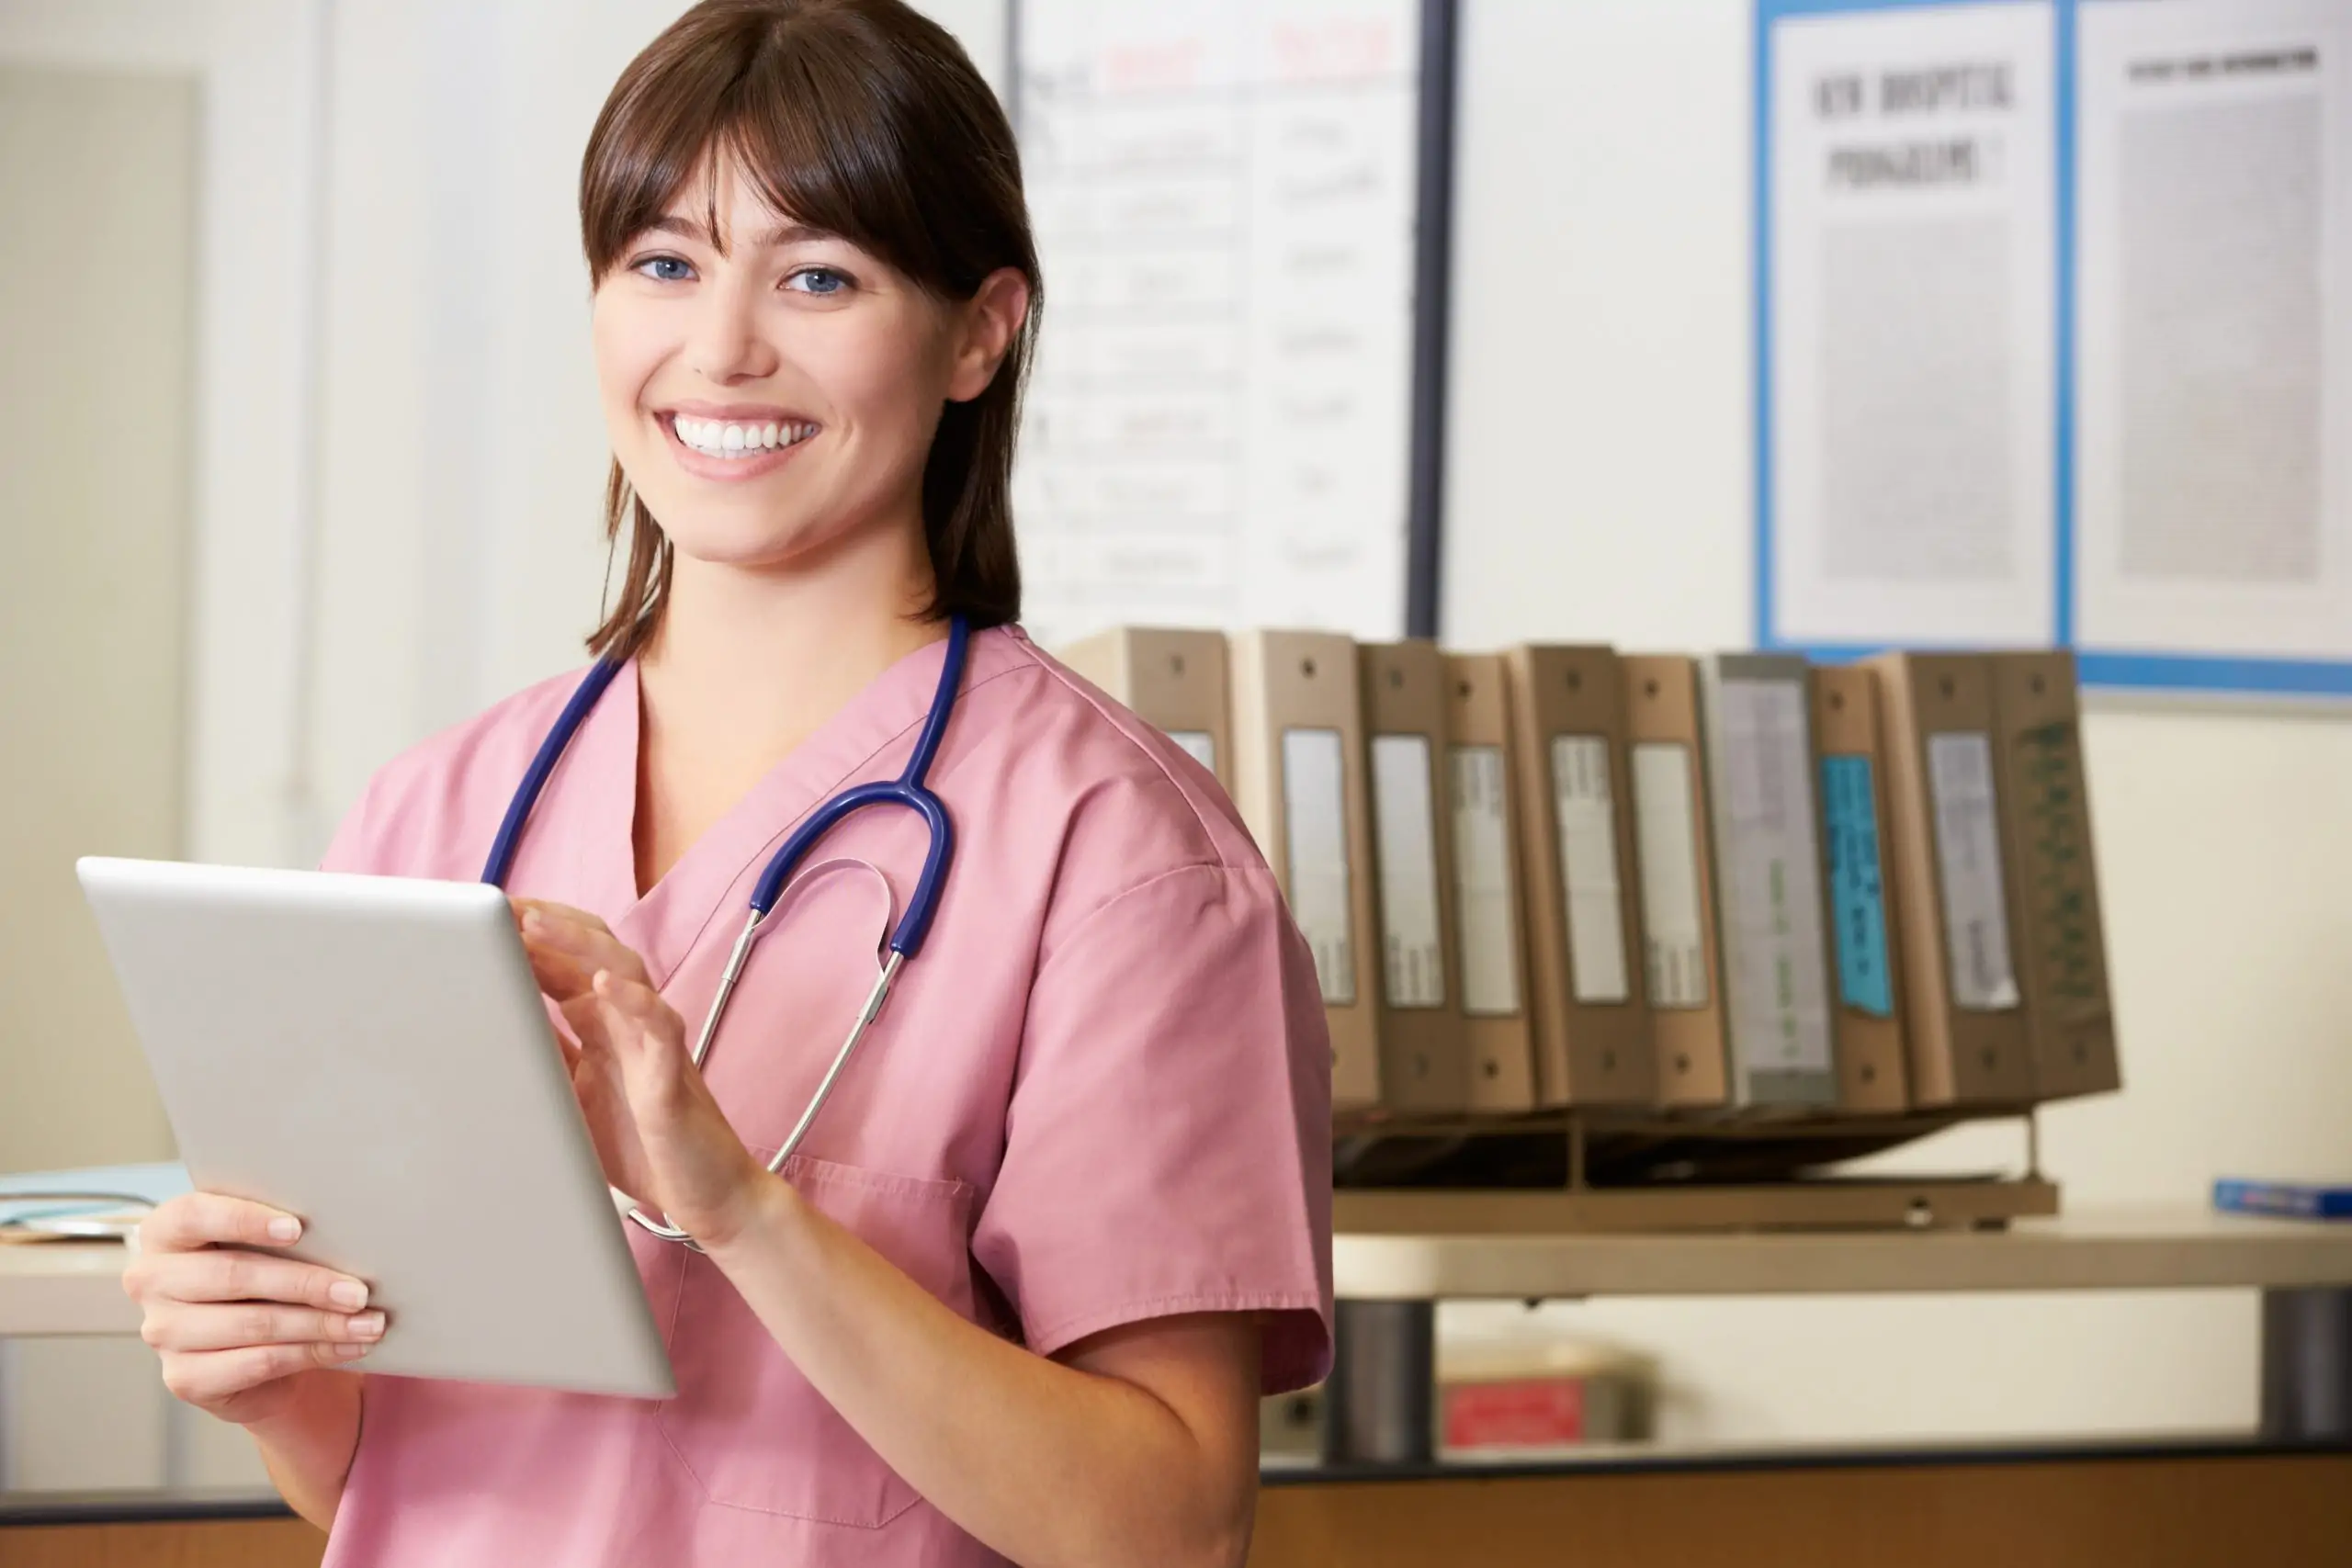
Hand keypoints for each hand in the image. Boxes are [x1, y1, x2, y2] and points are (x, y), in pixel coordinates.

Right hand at [123, 1194, 380, 1426]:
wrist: (251, 1345)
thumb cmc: (265, 1276)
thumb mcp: (266, 1245)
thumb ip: (282, 1230)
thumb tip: (346, 1226)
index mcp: (164, 1232)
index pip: (194, 1216)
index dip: (244, 1220)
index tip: (297, 1227)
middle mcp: (151, 1280)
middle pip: (234, 1275)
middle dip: (306, 1283)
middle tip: (359, 1291)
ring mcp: (162, 1332)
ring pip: (254, 1324)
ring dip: (320, 1324)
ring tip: (369, 1322)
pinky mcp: (184, 1378)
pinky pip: (259, 1363)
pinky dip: (313, 1353)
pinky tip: (349, 1346)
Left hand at [513, 898, 775, 1246]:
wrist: (704, 1194)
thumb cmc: (641, 1145)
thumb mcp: (571, 1096)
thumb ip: (543, 1056)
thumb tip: (488, 1022)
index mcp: (601, 1024)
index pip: (561, 962)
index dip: (524, 935)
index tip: (480, 913)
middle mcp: (628, 1022)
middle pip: (592, 949)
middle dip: (547, 922)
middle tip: (502, 904)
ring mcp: (654, 1041)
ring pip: (625, 971)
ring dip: (579, 944)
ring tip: (537, 925)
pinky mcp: (673, 1073)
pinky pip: (659, 1025)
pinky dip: (633, 1000)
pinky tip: (603, 985)